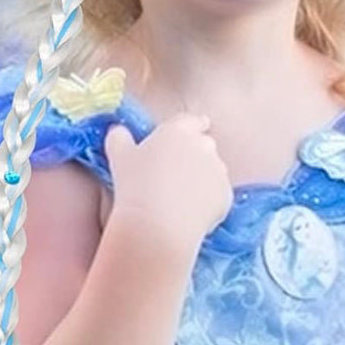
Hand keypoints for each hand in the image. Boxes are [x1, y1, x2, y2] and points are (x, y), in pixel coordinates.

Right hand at [103, 113, 234, 250]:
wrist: (157, 224)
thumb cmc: (135, 186)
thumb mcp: (119, 156)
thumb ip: (119, 137)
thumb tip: (118, 130)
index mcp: (179, 131)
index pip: (191, 121)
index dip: (191, 127)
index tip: (188, 134)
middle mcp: (204, 146)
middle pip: (204, 145)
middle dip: (194, 155)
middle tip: (176, 174)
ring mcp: (218, 171)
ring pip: (214, 171)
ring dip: (203, 179)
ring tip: (182, 198)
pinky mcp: (226, 195)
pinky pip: (218, 195)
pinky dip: (209, 202)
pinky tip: (190, 213)